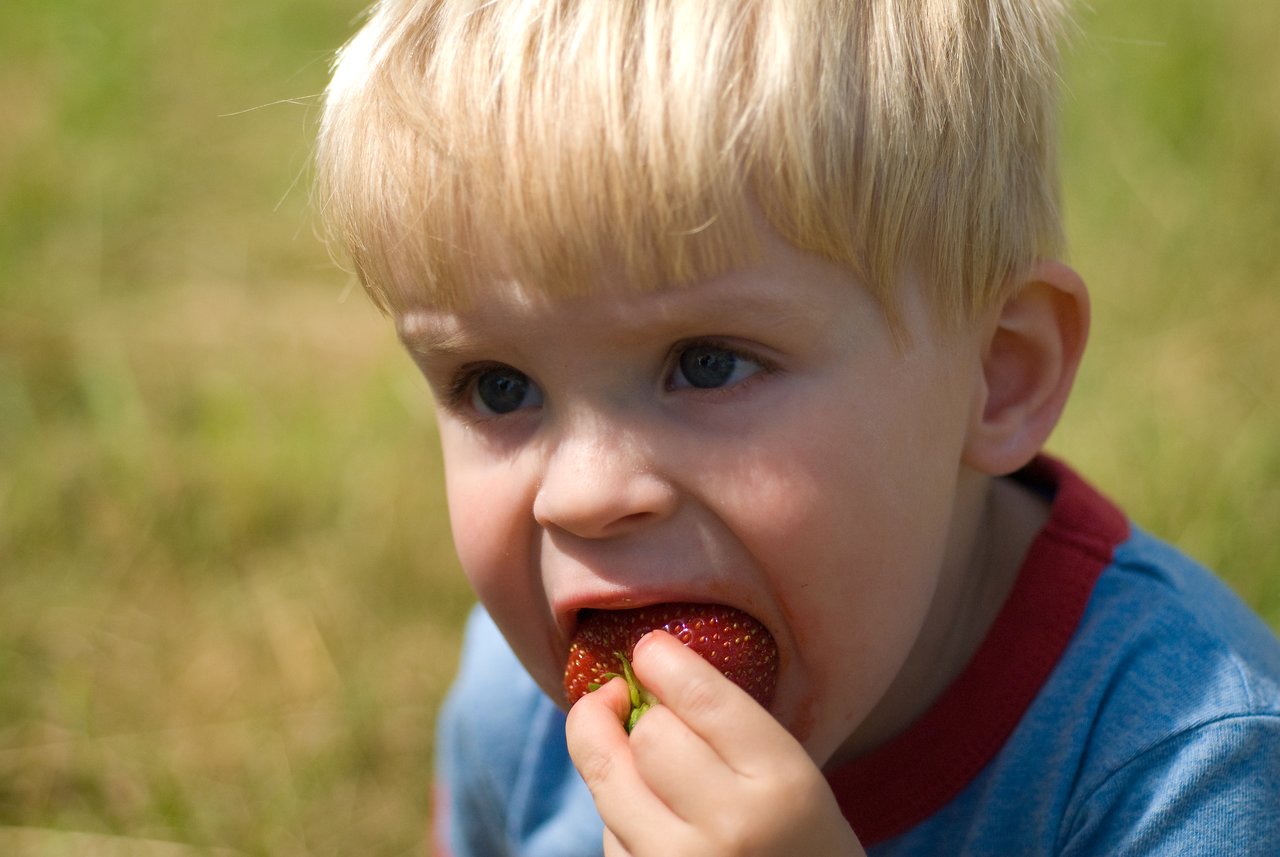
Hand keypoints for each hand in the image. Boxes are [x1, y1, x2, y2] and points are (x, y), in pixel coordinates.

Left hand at [565, 630, 866, 856]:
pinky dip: (619, 815)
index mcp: (782, 785)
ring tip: (634, 753)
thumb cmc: (802, 845)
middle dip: (642, 716)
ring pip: (610, 781)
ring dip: (615, 758)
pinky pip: (608, 834)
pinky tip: (650, 817)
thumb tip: (644, 671)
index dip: (661, 660)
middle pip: (648, 735)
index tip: (648, 649)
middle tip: (647, 711)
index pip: (700, 697)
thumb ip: (729, 729)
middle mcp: (730, 829)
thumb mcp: (794, 779)